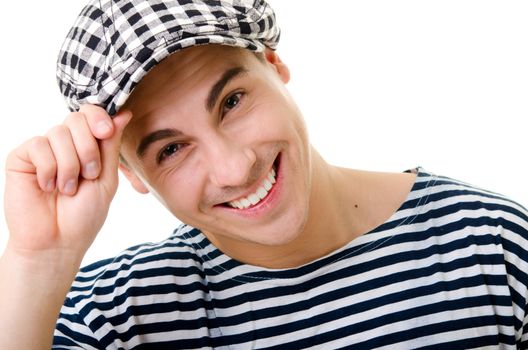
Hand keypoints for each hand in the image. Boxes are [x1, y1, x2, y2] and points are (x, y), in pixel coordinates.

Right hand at [4, 105, 131, 260]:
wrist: (57, 242)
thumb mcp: (106, 179)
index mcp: (87, 146)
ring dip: (70, 165)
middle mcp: (64, 144)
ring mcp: (43, 150)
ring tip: (67, 189)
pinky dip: (49, 169)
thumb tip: (123, 114)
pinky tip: (47, 187)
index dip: (99, 118)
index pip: (92, 114)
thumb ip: (111, 146)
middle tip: (88, 175)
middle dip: (88, 148)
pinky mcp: (21, 157)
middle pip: (76, 119)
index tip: (106, 132)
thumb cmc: (84, 215)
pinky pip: (38, 145)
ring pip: (59, 133)